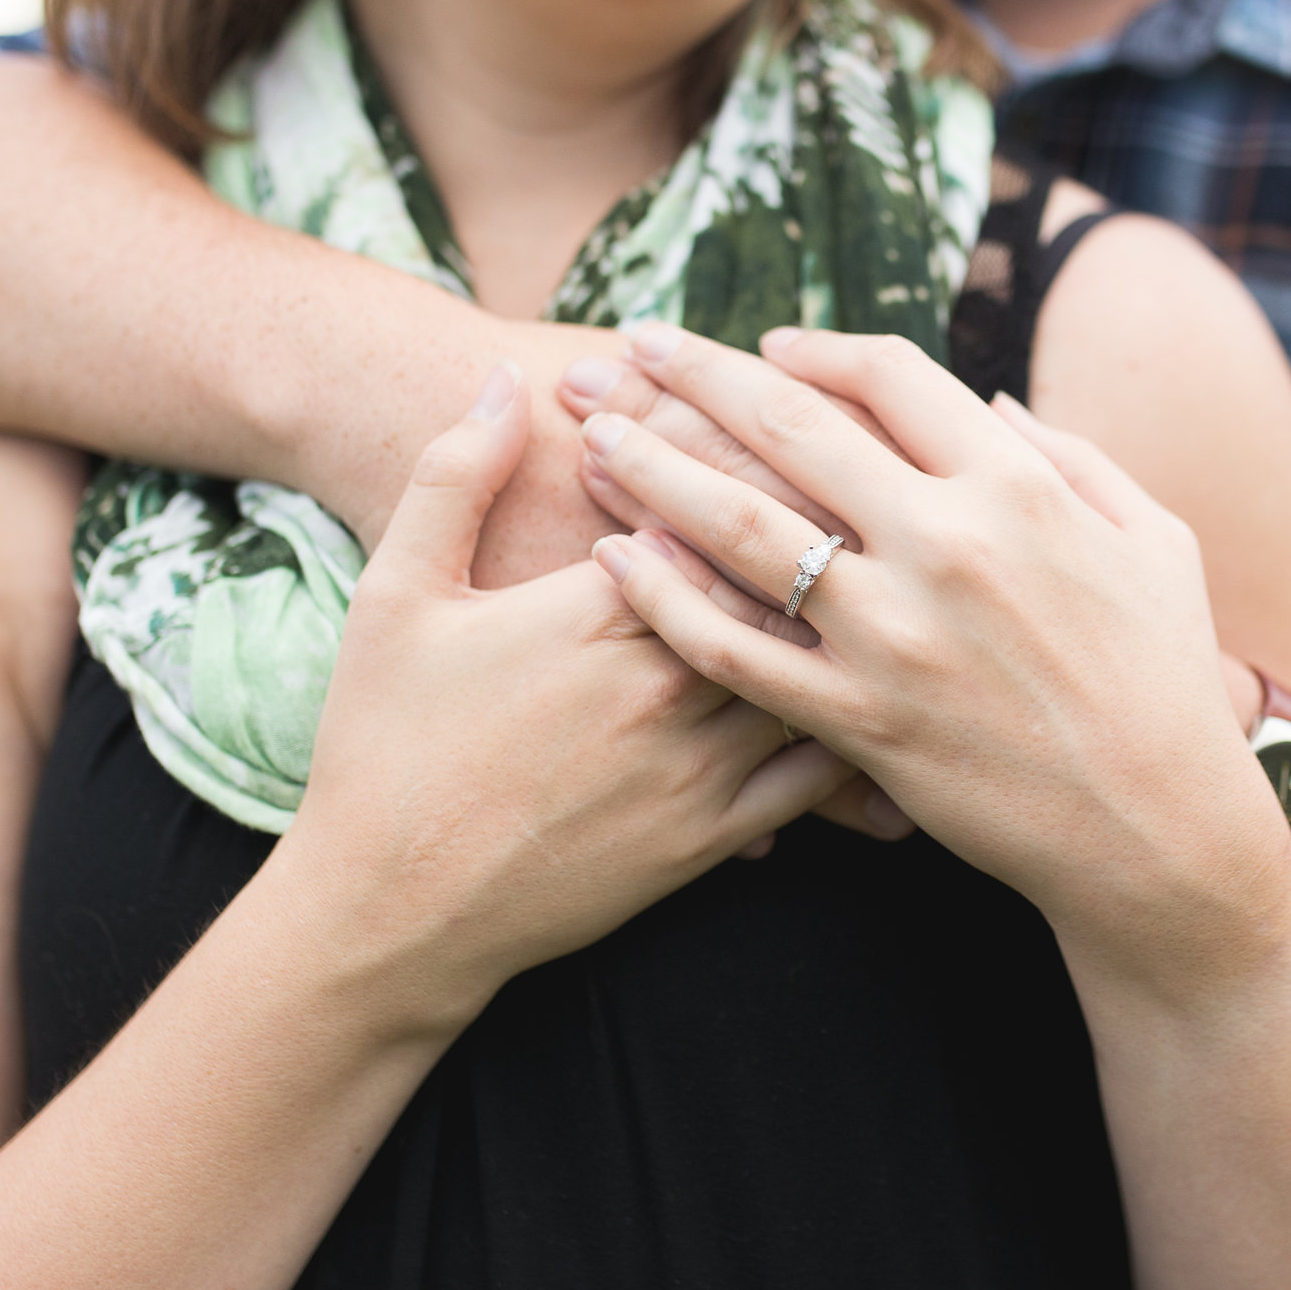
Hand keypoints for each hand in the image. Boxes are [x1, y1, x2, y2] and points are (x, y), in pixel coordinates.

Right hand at [281, 363, 860, 1042]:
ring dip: (860, 619)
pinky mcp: (709, 839)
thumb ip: (455, 474)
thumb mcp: (397, 593)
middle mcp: (660, 683)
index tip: (800, 424)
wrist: (388, 911)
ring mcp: (693, 766)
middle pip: (783, 581)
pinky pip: (811, 777)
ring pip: (813, 669)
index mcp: (593, 610)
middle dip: (835, 528)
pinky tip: (886, 692)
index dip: (763, 462)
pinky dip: (857, 730)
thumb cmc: (381, 745)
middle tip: (889, 484)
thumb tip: (500, 378)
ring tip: (909, 572)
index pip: (715, 509)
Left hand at [581, 326, 1290, 999]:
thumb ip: (1072, 458)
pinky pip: (738, 652)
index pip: (890, 376)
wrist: (1159, 833)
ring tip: (590, 435)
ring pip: (742, 527)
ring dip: (654, 469)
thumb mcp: (1153, 542)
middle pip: (791, 427)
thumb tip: (991, 398)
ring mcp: (896, 633)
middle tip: (628, 347)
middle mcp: (947, 542)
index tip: (766, 345)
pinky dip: (668, 603)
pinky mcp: (860, 720)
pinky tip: (617, 564)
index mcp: (1018, 486)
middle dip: (695, 376)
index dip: (815, 349)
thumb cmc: (1165, 684)